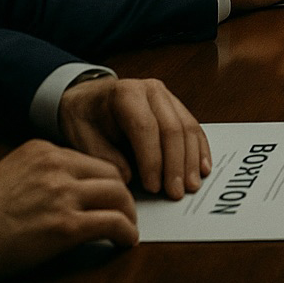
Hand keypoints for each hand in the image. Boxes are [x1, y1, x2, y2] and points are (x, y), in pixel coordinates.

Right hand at [0, 141, 136, 280]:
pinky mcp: (65, 226)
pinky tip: (126, 241)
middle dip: (123, 195)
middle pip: (112, 174)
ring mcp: (61, 194)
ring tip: (128, 227)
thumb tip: (75, 189)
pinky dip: (127, 232)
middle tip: (125, 211)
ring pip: (119, 195)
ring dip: (129, 213)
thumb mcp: (10, 176)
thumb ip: (43, 174)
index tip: (111, 194)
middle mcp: (55, 166)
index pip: (91, 160)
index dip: (106, 181)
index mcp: (42, 151)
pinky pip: (113, 222)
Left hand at [59, 77, 209, 200]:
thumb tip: (130, 176)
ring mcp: (168, 96)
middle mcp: (151, 90)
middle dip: (176, 164)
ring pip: (188, 128)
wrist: (88, 99)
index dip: (152, 159)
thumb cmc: (83, 118)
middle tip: (176, 192)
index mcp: (126, 93)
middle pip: (172, 128)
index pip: (145, 128)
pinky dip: (199, 150)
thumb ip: (103, 156)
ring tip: (191, 186)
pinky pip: (194, 128)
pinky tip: (202, 168)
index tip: (153, 187)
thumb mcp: (81, 136)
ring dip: (192, 160)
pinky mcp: (177, 106)